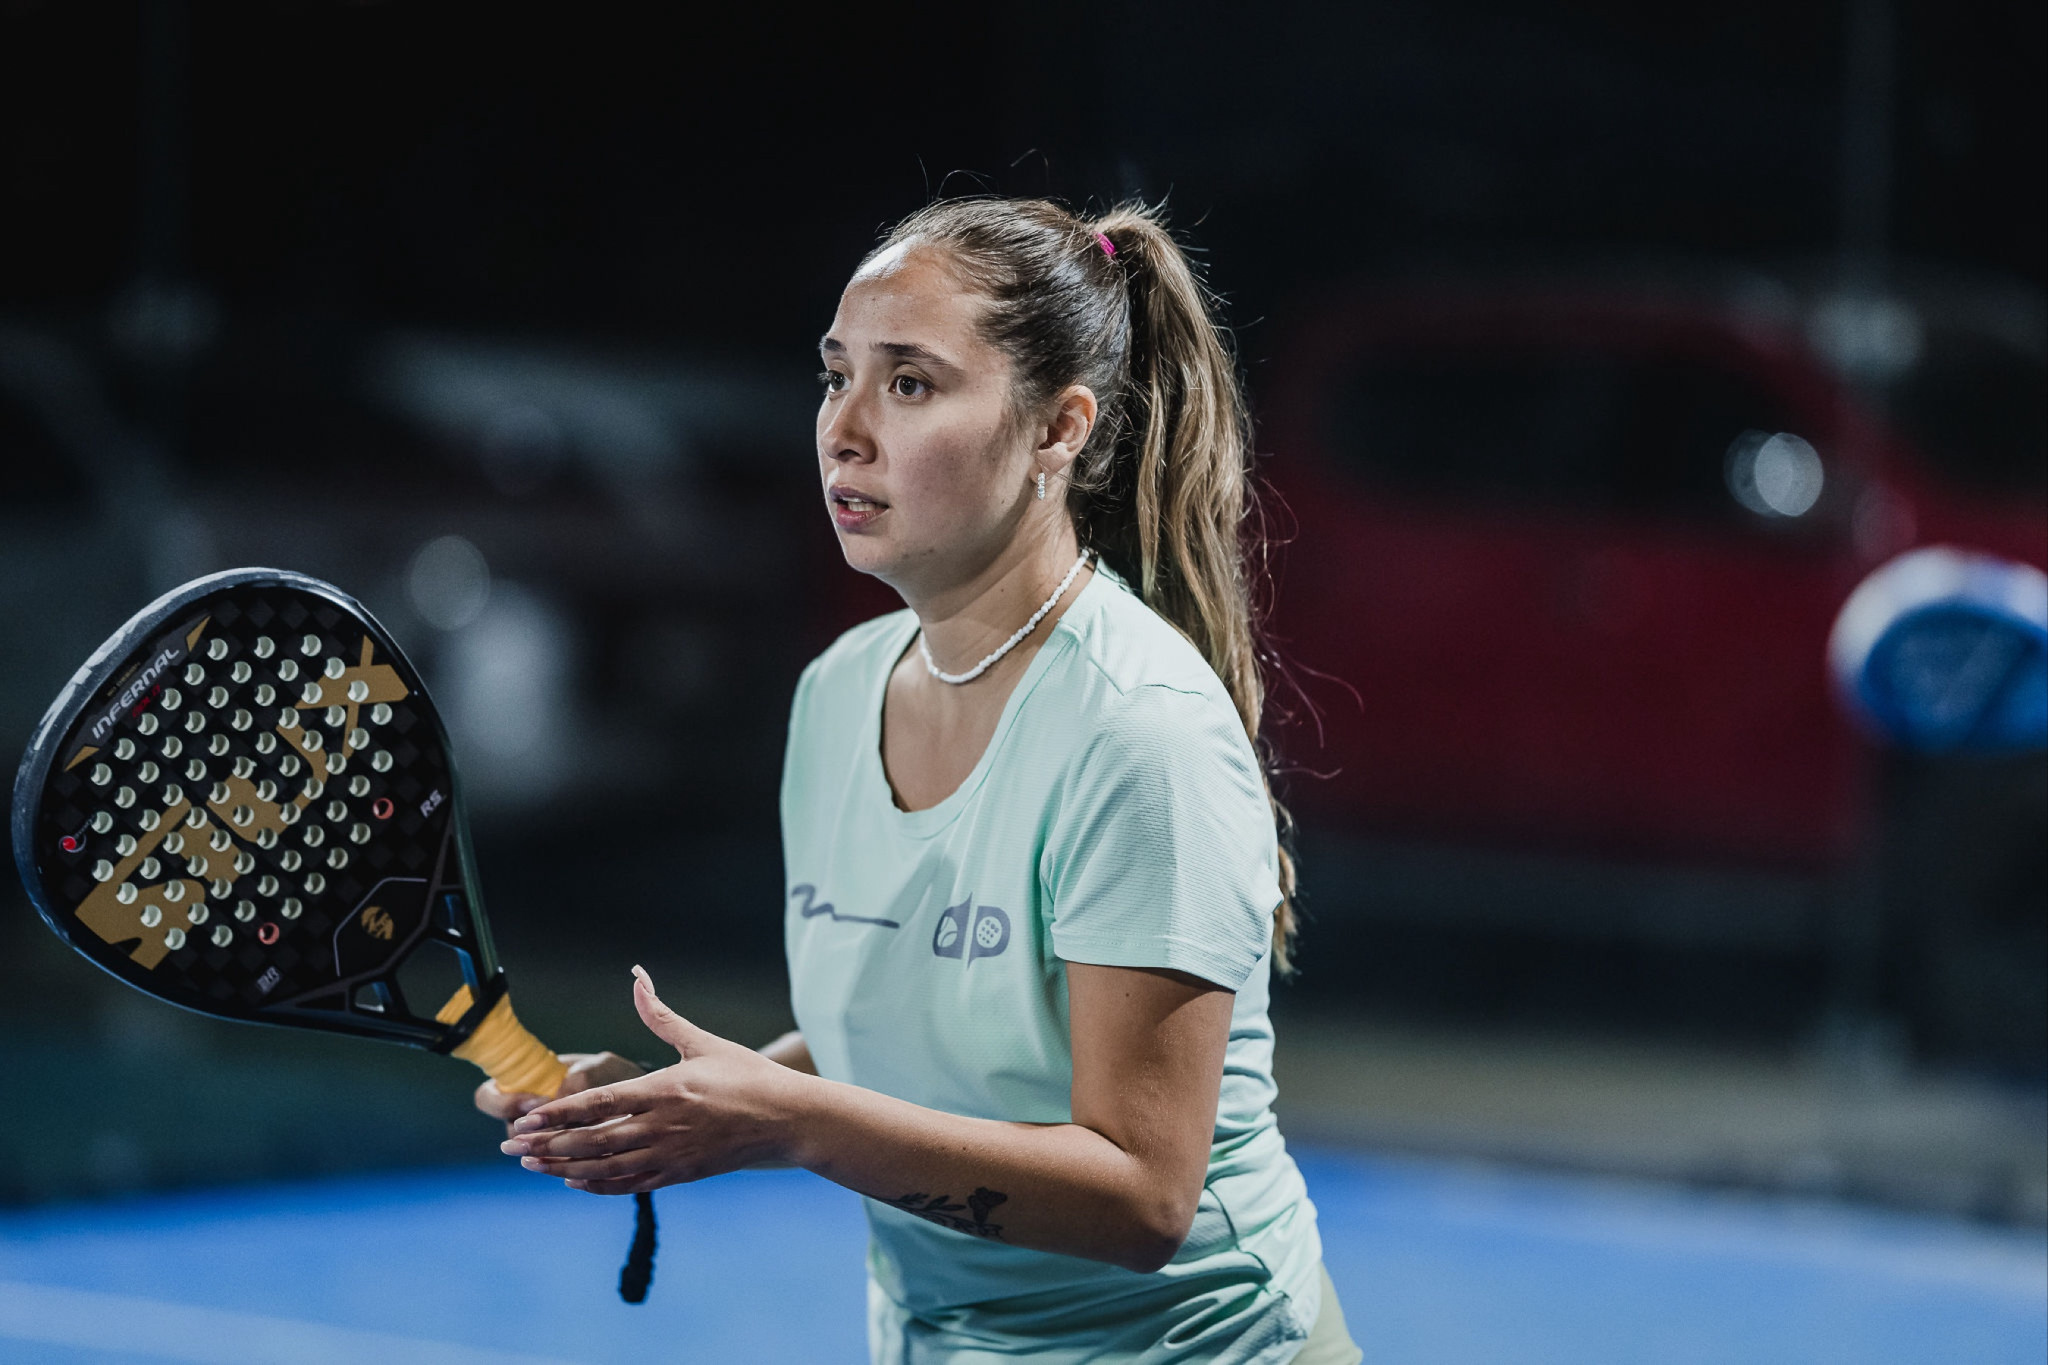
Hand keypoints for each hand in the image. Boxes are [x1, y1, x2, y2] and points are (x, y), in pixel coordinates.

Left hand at [500, 965, 806, 1194]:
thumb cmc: (747, 1077)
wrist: (788, 1120)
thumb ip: (662, 1015)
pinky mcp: (680, 1174)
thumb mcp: (703, 1042)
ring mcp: (670, 1154)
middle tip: (509, 1146)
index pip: (599, 1105)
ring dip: (563, 1168)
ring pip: (605, 1167)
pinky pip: (629, 1184)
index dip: (558, 1114)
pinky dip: (598, 1185)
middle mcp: (662, 1126)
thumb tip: (637, 976)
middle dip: (546, 1145)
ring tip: (532, 1165)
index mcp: (664, 1090)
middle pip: (592, 1141)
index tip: (525, 1119)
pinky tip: (573, 1182)